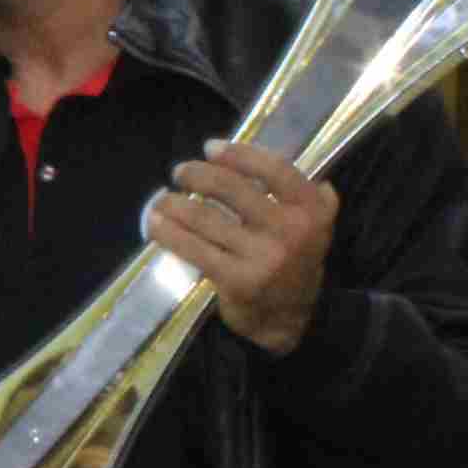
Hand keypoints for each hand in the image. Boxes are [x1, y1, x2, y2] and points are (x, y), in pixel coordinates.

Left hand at [147, 140, 338, 355]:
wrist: (288, 319)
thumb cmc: (292, 262)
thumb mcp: (312, 225)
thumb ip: (297, 193)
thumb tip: (256, 156)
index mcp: (312, 209)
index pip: (274, 169)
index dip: (239, 154)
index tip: (211, 147)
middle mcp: (291, 230)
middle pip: (233, 188)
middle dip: (198, 174)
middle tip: (180, 171)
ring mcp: (264, 256)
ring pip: (206, 217)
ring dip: (174, 203)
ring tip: (161, 199)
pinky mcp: (237, 279)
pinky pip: (193, 248)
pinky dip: (168, 232)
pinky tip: (155, 223)